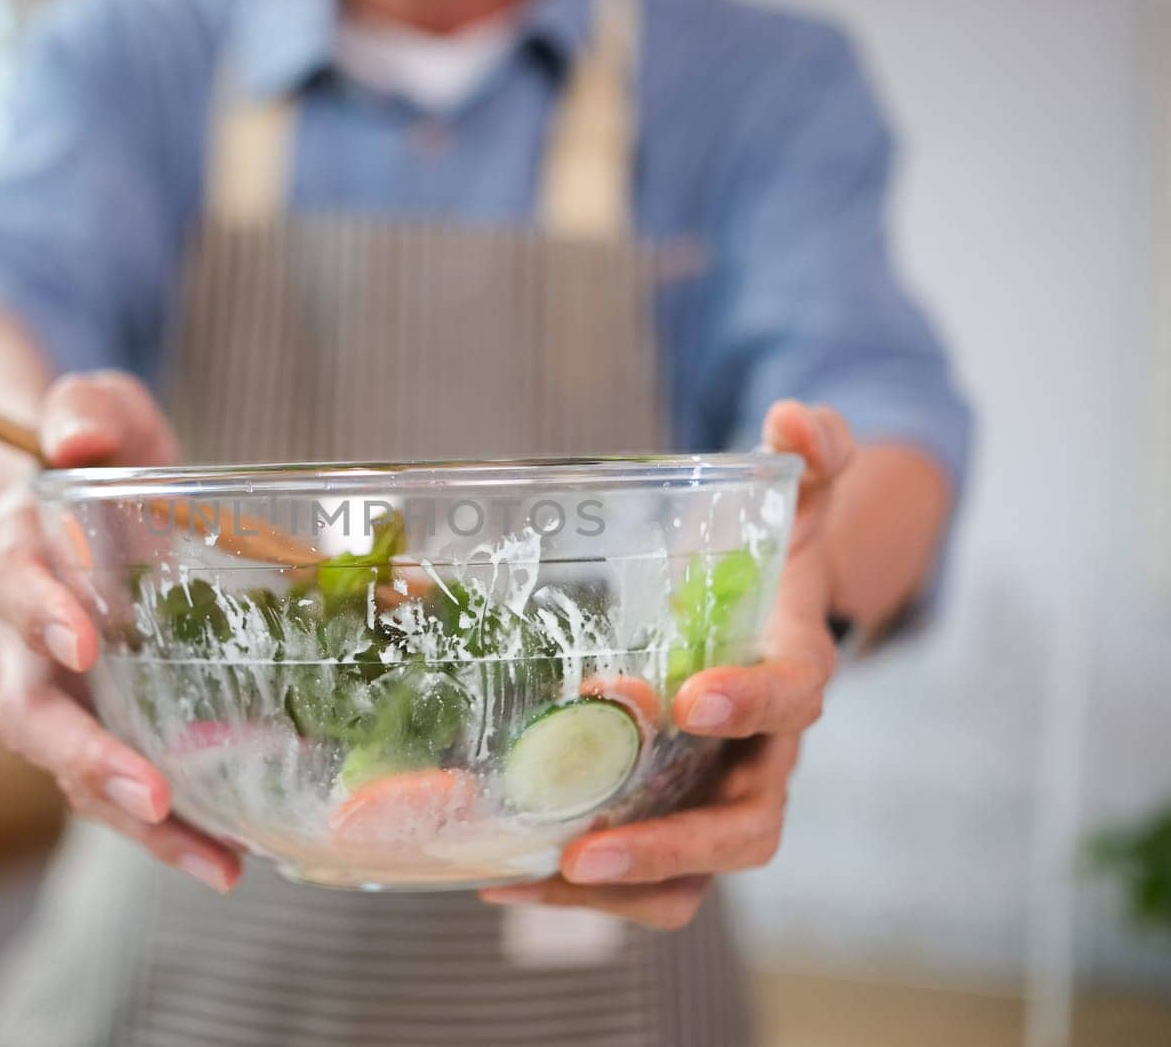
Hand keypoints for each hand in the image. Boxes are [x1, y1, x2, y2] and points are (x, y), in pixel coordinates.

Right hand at [0, 371, 242, 892]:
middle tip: (147, 790)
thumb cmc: (101, 456)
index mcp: (20, 558)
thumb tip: (73, 435)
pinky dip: (167, 829)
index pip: (10, 590)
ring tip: (209, 859)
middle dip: (84, 755)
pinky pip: (119, 785)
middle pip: (27, 711)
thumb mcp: (101, 412)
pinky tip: (227, 860)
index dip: (40, 616)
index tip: (84, 642)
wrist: (83, 497)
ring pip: (71, 769)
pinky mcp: (104, 722)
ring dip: (131, 816)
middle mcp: (23, 639)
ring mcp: (61, 691)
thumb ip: (87, 409)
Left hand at [480, 400, 854, 925]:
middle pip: (744, 830)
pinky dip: (576, 888)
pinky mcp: (671, 825)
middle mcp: (764, 757)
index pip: (791, 702)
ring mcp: (718, 801)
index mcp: (795, 675)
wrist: (764, 624)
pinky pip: (640, 882)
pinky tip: (498, 872)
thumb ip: (810, 455)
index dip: (748, 703)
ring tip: (528, 874)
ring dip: (613, 888)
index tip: (687, 697)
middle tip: (588, 842)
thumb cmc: (770, 566)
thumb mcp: (791, 504)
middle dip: (670, 844)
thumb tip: (794, 419)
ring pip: (692, 879)